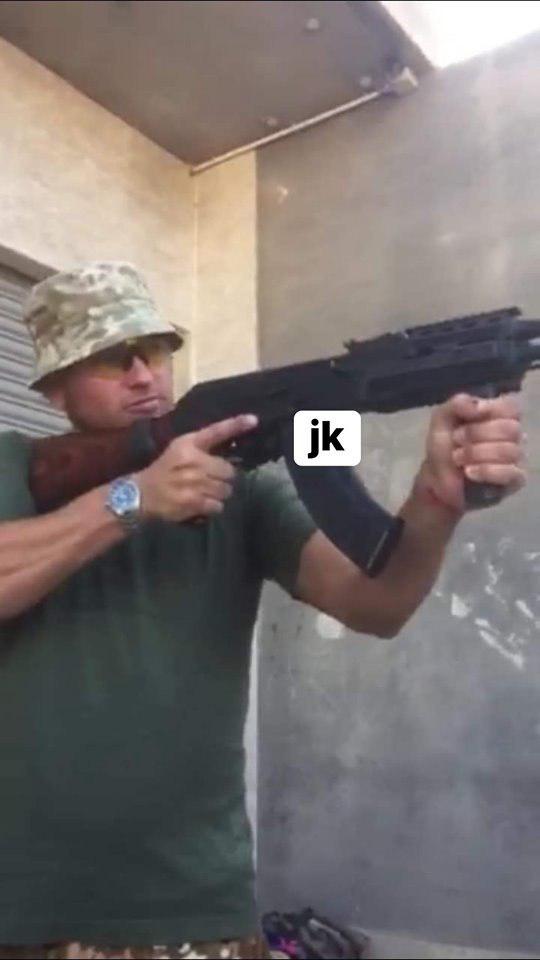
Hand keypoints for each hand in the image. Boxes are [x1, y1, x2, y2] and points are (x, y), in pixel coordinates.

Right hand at [134, 413, 257, 522]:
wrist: (140, 493)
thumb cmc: (164, 470)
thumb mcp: (179, 450)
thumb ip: (202, 449)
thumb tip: (230, 454)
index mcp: (189, 444)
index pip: (216, 432)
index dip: (236, 425)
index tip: (253, 420)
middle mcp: (194, 461)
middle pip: (229, 471)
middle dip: (223, 478)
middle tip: (210, 480)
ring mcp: (194, 482)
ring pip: (226, 490)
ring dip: (219, 493)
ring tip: (204, 492)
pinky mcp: (193, 501)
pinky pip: (218, 505)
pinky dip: (212, 507)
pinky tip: (200, 503)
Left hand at [416, 393, 525, 512]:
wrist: (436, 477)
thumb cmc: (445, 446)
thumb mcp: (443, 417)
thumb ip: (458, 403)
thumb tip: (478, 406)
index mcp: (500, 417)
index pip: (512, 408)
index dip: (493, 409)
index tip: (472, 415)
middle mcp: (513, 436)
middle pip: (511, 429)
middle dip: (477, 434)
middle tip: (456, 439)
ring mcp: (516, 458)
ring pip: (509, 451)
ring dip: (476, 453)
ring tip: (457, 458)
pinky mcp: (514, 480)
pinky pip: (511, 473)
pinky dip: (486, 471)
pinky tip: (469, 472)